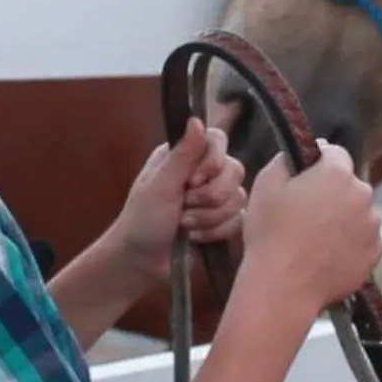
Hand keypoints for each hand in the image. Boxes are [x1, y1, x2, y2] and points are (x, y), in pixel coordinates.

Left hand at [112, 117, 247, 282]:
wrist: (142, 262)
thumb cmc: (143, 219)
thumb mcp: (160, 185)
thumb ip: (182, 154)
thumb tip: (197, 119)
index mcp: (184, 156)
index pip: (218, 140)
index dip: (213, 161)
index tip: (194, 180)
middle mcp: (203, 172)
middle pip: (235, 169)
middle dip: (209, 196)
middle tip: (183, 206)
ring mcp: (216, 197)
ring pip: (239, 198)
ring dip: (208, 217)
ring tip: (184, 225)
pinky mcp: (224, 221)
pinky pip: (238, 220)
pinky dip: (214, 232)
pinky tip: (195, 237)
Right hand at [240, 141, 381, 315]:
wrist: (283, 287)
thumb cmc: (270, 234)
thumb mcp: (265, 184)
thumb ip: (285, 160)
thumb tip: (298, 154)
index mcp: (337, 174)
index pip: (336, 152)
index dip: (319, 161)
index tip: (306, 175)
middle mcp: (362, 195)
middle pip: (350, 184)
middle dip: (333, 191)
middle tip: (307, 211)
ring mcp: (372, 227)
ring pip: (359, 213)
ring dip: (344, 218)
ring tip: (317, 238)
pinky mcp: (375, 254)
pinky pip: (364, 240)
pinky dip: (351, 243)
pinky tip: (327, 254)